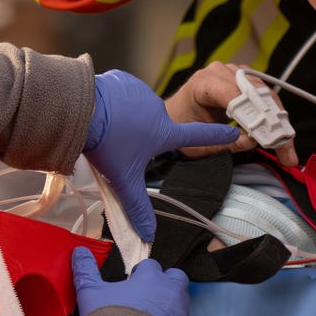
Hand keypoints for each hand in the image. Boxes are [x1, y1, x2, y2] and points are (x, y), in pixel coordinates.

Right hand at [71, 248, 189, 315]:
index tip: (132, 282)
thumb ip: (85, 271)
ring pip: (180, 301)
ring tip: (150, 315)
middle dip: (165, 283)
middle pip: (176, 278)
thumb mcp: (90, 293)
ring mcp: (179, 314)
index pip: (151, 265)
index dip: (141, 272)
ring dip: (169, 304)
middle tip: (148, 295)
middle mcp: (170, 292)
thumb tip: (79, 252)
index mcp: (151, 277)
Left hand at [86, 70, 239, 240]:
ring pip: (136, 110)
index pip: (196, 136)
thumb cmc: (107, 145)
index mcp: (163, 132)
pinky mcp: (124, 80)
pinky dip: (114, 102)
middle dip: (140, 136)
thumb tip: (149, 235)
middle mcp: (158, 109)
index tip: (234, 132)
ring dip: (126, 118)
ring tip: (107, 127)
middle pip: (153, 127)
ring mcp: (141, 91)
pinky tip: (102, 110)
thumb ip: (138, 207)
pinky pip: (122, 94)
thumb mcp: (124, 181)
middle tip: (119, 144)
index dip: (216, 137)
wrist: (81, 110)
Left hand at [163, 62, 298, 165]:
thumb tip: (250, 141)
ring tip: (285, 146)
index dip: (255, 116)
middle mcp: (220, 72)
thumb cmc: (181, 124)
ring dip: (278, 120)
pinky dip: (273, 114)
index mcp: (203, 82)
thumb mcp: (196, 142)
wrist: (176, 113)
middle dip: (273, 123)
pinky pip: (264, 95)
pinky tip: (279, 134)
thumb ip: (223, 142)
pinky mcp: (243, 79)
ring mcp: (233, 72)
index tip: (270, 137)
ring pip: (264, 94)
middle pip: (255, 94)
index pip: (235, 96)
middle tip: (285, 151)